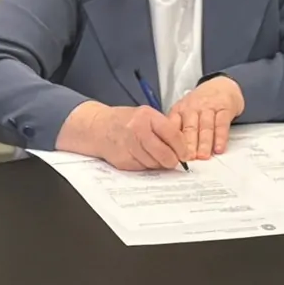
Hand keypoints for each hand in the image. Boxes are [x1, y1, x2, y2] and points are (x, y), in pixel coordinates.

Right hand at [59, 101, 190, 170]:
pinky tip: (140, 157)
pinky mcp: (123, 160)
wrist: (98, 127)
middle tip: (173, 160)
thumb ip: (163, 129)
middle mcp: (137, 130)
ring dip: (158, 163)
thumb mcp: (145, 116)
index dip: (182, 148)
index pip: (172, 134)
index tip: (185, 154)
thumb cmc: (126, 122)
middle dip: (172, 160)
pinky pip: (142, 168)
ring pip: (154, 164)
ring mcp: (129, 145)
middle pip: (165, 154)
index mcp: (146, 116)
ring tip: (153, 155)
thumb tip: (183, 149)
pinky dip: (145, 165)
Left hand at [170, 76, 244, 158]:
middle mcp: (192, 108)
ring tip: (203, 156)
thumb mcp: (185, 112)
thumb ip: (179, 128)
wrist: (222, 85)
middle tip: (188, 159)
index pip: (173, 126)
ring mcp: (208, 107)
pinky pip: (221, 123)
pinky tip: (219, 148)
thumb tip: (171, 152)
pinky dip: (220, 137)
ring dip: (204, 143)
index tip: (173, 155)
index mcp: (179, 110)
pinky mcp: (224, 108)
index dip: (172, 142)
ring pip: (205, 126)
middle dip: (188, 145)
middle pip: (189, 128)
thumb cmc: (201, 104)